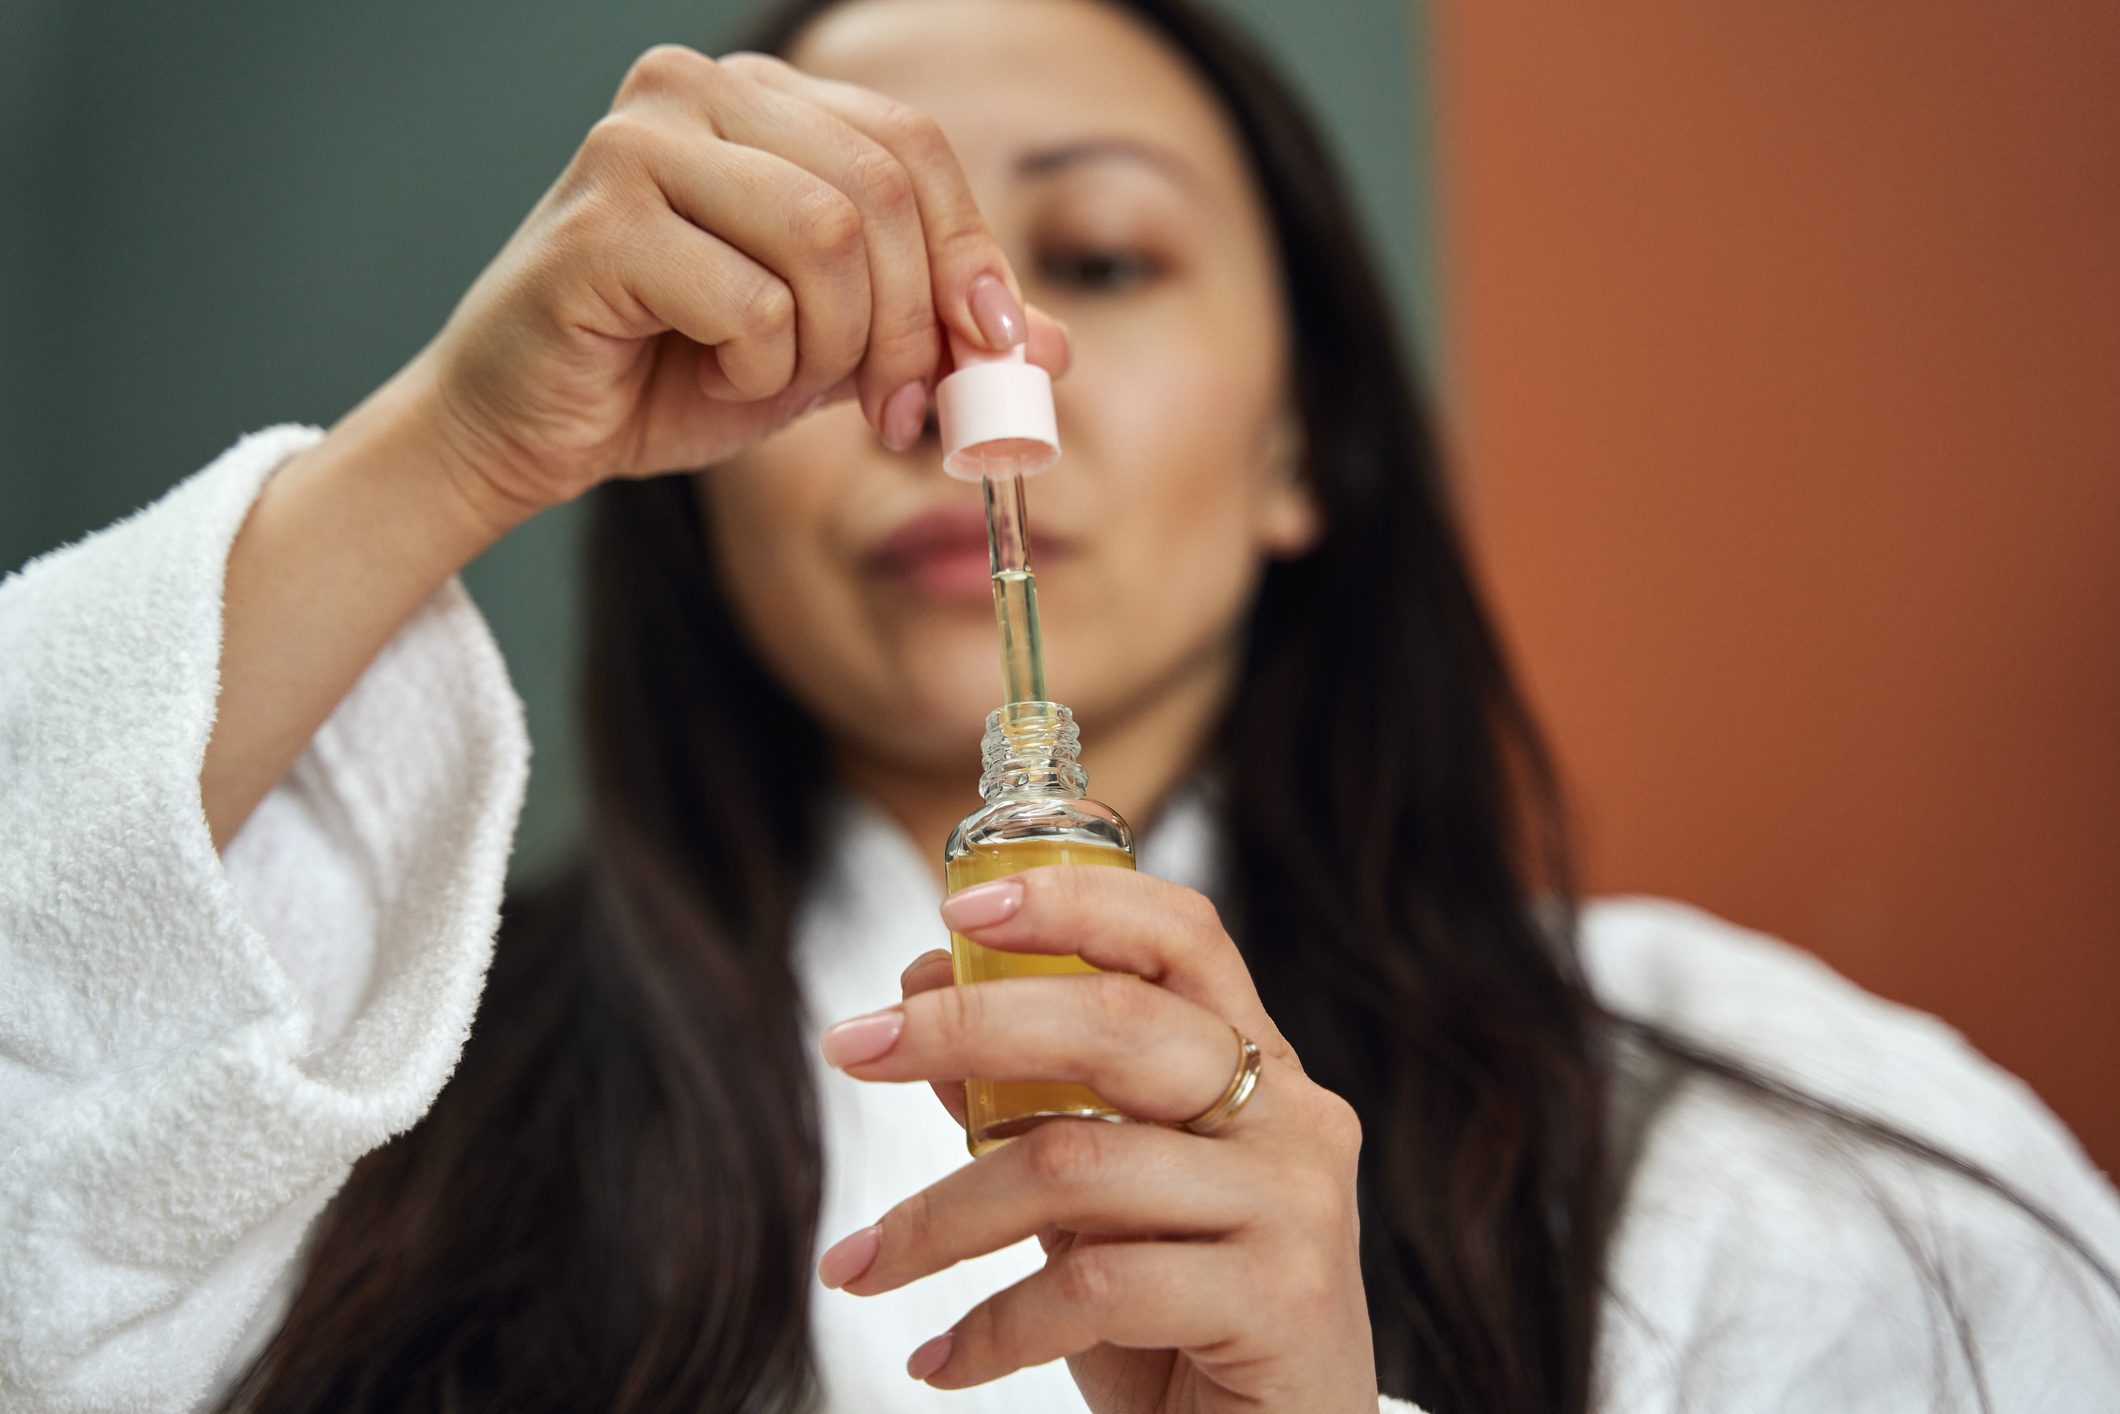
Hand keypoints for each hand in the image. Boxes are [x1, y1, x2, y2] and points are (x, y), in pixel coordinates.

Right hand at [399, 44, 1068, 526]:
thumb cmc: (673, 374)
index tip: (986, 354)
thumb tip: (1051, 342)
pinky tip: (710, 378)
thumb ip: (932, 333)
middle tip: (895, 409)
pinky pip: (753, 301)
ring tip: (781, 385)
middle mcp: (695, 92)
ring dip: (832, 347)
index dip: (968, 257)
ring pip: (827, 238)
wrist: (532, 430)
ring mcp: (639, 145)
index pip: (913, 145)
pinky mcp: (600, 224)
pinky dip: (757, 370)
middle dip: (910, 322)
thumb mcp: (833, 350)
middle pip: (882, 189)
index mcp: (758, 99)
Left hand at [815, 867, 1377, 1412]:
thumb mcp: (1091, 1204)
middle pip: (1118, 1022)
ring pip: (1078, 1162)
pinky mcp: (1284, 1298)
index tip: (954, 912)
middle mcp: (1291, 1114)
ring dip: (938, 1218)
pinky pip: (1097, 1286)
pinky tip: (939, 1358)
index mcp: (1254, 1064)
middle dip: (965, 1025)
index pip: (1179, 935)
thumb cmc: (1178, 1324)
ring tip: (859, 1265)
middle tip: (852, 1047)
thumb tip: (917, 1001)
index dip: (1072, 900)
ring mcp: (1296, 1203)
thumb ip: (1028, 1105)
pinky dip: (992, 1328)